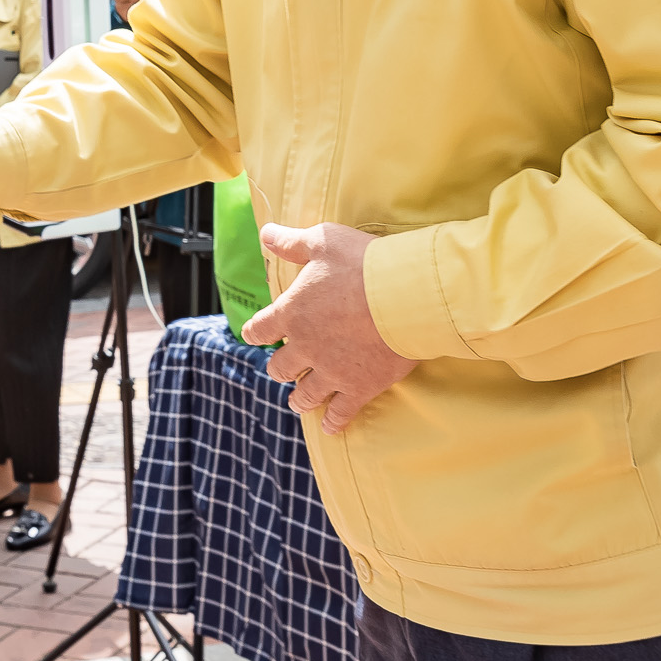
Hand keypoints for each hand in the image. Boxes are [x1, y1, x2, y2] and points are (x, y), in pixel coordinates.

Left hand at [253, 223, 416, 433]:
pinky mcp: (359, 387)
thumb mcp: (323, 241)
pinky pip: (340, 413)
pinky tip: (330, 428)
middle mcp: (305, 347)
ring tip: (299, 401)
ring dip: (300, 398)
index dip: (255, 332)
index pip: (259, 329)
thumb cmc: (363, 263)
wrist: (405, 295)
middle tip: (284, 368)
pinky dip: (334, 421)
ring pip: (304, 396)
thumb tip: (266, 233)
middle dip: (280, 368)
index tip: (254, 334)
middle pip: (279, 368)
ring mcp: (331, 371)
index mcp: (291, 313)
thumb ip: (291, 241)